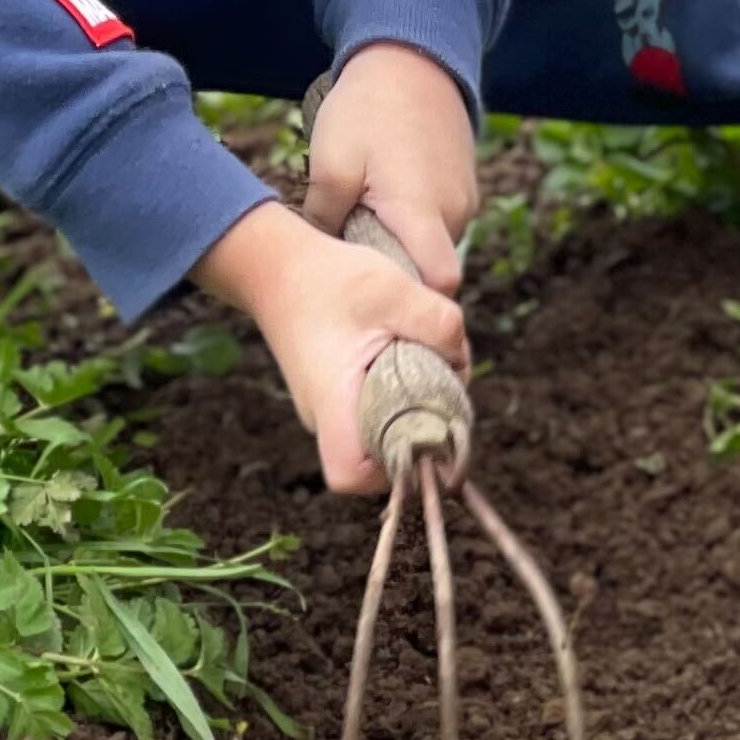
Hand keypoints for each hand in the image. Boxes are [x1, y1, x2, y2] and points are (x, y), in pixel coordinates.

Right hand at [192, 198, 467, 494]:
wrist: (276, 265)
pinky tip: (413, 346)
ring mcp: (329, 405)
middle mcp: (324, 415)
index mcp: (332, 402)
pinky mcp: (337, 390)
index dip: (392, 471)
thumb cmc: (327, 279)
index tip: (426, 432)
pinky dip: (403, 385)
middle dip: (424, 425)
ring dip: (418, 399)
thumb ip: (438, 323)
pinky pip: (377, 404)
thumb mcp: (392, 289)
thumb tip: (463, 359)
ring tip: (429, 350)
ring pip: (383, 426)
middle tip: (445, 377)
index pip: (350, 474)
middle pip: (379, 456)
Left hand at [300, 42, 479, 297]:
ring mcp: (464, 196)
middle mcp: (454, 210)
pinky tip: (385, 203)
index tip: (380, 308)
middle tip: (356, 268)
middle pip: (433, 270)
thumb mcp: (330, 163)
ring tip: (366, 227)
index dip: (415, 305)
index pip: (439, 285)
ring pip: (436, 245)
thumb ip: (323, 220)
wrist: (410, 58)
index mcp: (421, 211)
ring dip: (406, 246)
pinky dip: (417, 224)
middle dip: (400, 276)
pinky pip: (442, 221)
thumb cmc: (367, 110)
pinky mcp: (465, 183)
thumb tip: (318, 260)